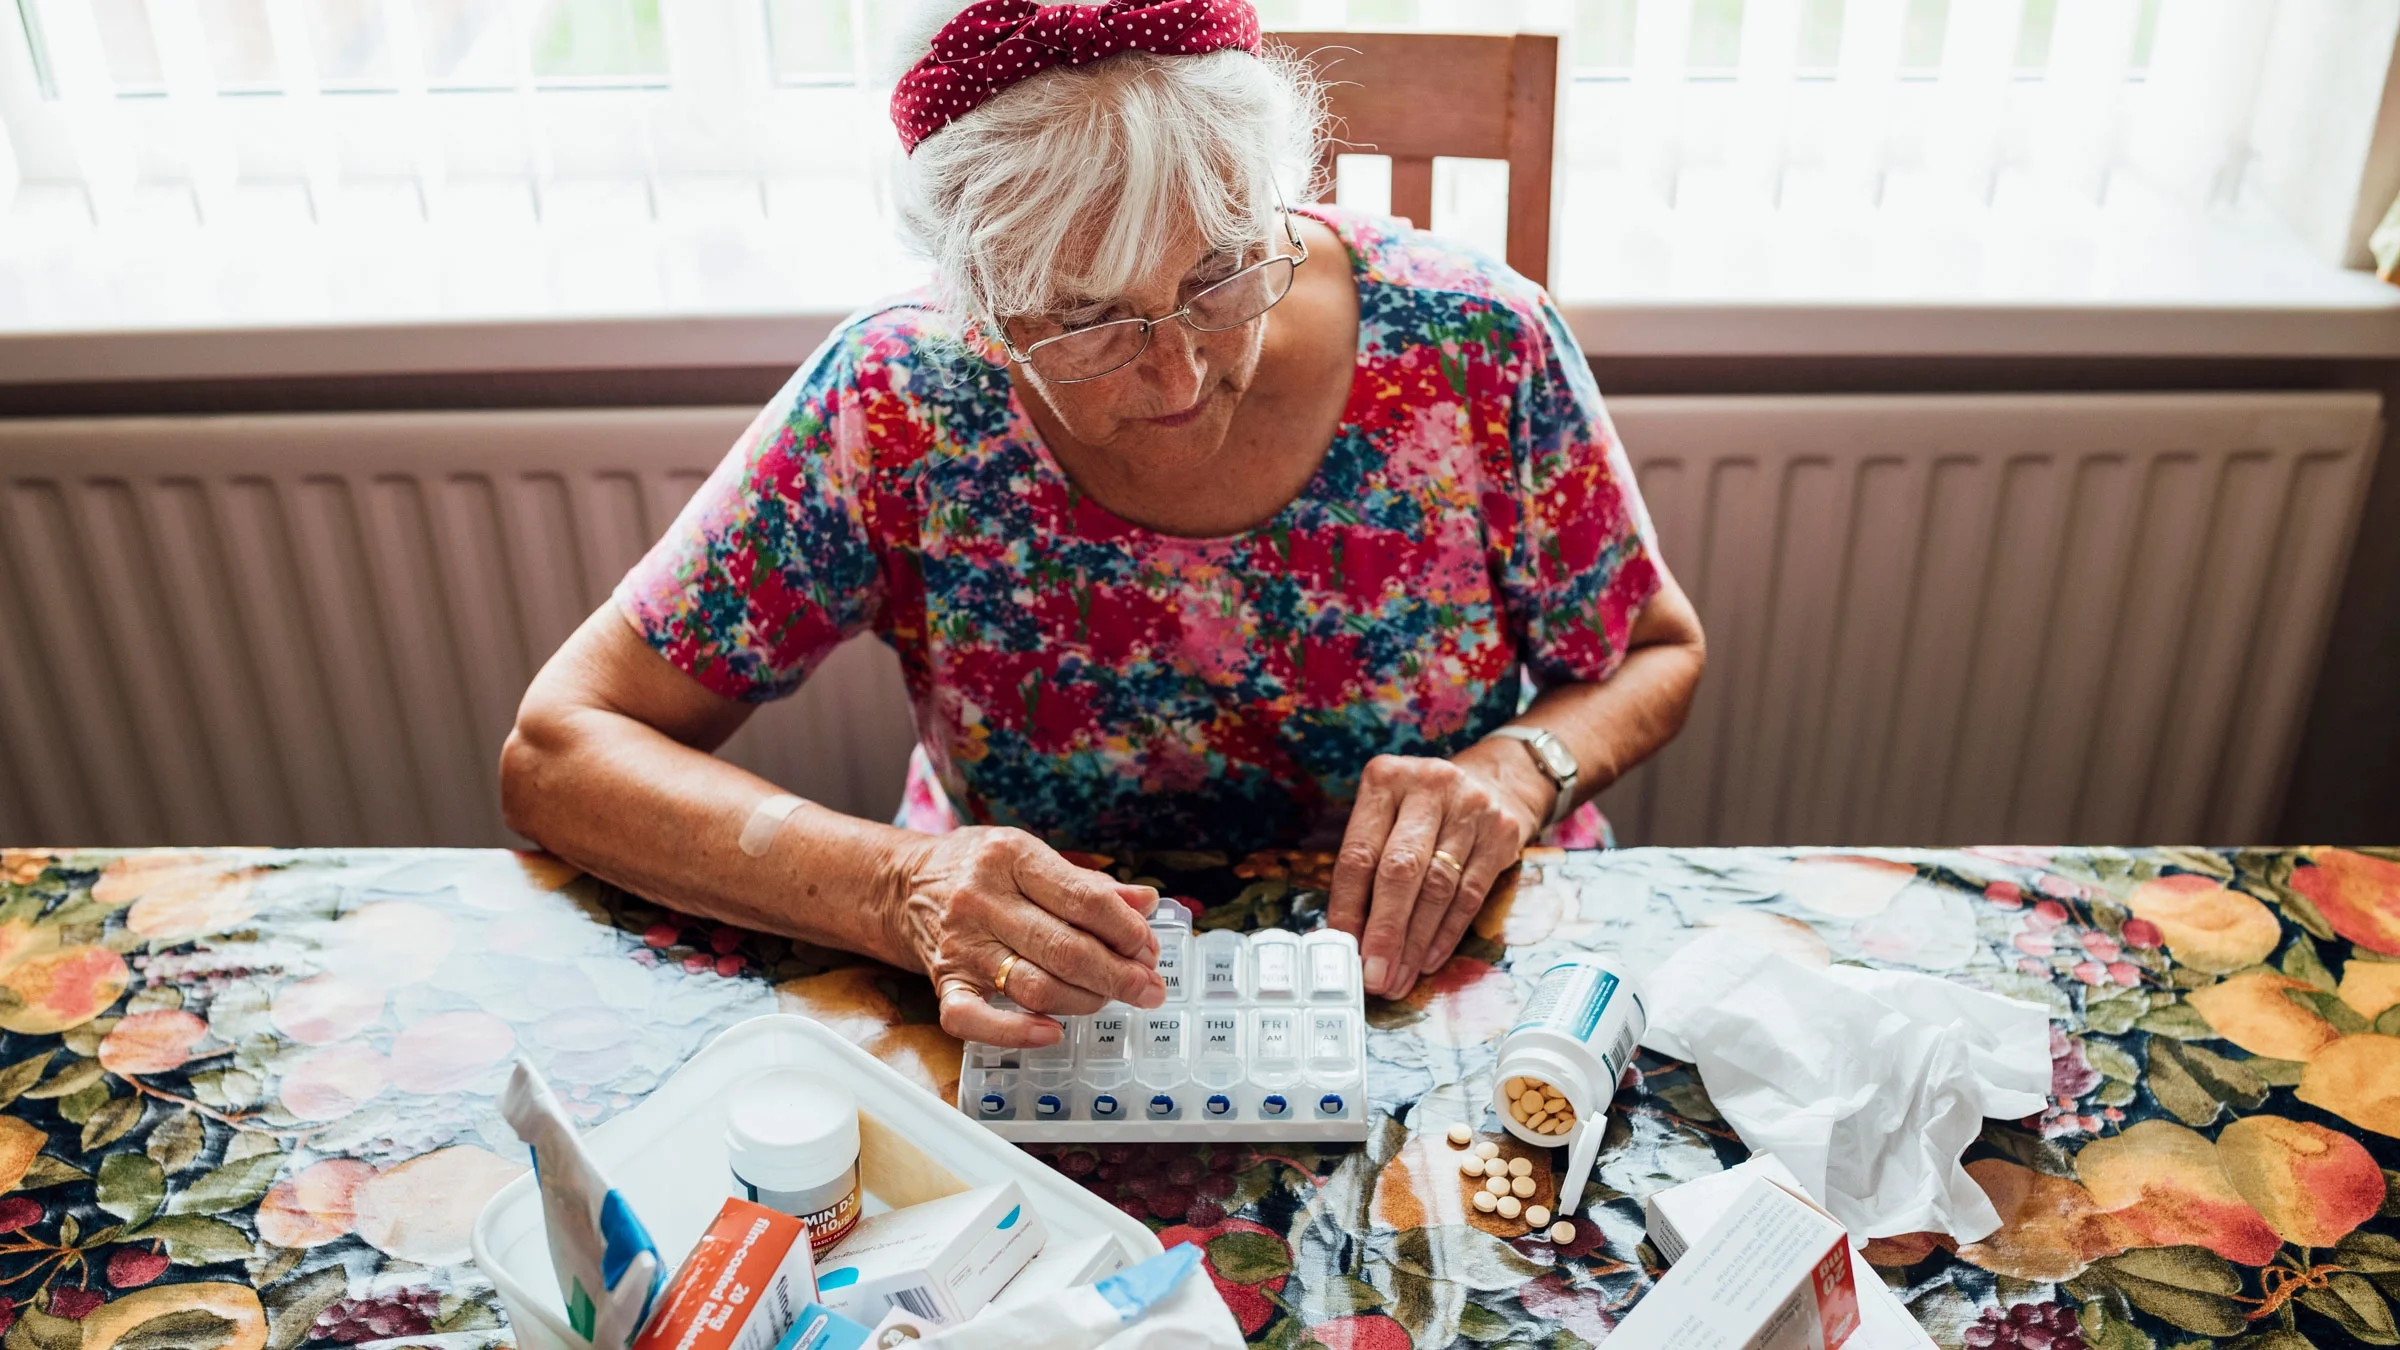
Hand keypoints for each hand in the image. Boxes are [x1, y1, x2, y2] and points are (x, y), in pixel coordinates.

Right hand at [888, 827, 1165, 1046]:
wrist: (901, 884)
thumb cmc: (980, 868)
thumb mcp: (1030, 855)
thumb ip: (1087, 883)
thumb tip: (1146, 903)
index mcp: (1011, 857)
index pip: (1083, 899)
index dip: (1126, 929)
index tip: (1149, 948)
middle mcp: (982, 900)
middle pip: (1064, 949)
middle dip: (1118, 975)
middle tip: (1149, 988)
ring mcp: (961, 945)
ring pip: (1035, 987)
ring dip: (1085, 1001)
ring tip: (1112, 1000)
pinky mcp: (944, 982)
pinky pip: (975, 1020)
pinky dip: (1015, 1033)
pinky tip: (1052, 1034)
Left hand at [1328, 752, 1547, 998]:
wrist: (1494, 781)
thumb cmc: (1421, 811)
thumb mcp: (1387, 816)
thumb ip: (1366, 866)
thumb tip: (1347, 936)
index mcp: (1385, 780)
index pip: (1359, 854)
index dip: (1348, 907)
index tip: (1343, 949)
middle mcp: (1428, 787)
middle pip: (1401, 870)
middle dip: (1385, 931)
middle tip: (1374, 976)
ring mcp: (1471, 808)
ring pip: (1438, 888)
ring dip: (1415, 942)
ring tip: (1398, 978)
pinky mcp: (1502, 833)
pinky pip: (1471, 895)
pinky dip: (1446, 934)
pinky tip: (1429, 960)